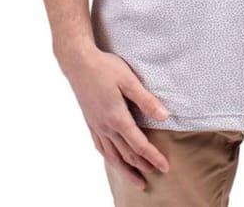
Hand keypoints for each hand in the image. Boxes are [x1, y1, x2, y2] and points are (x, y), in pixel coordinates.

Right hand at [58, 44, 170, 188]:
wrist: (78, 63)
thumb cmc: (105, 68)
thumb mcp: (129, 80)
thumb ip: (146, 100)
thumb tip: (164, 117)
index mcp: (117, 118)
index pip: (139, 145)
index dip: (153, 157)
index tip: (165, 167)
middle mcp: (105, 127)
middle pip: (126, 154)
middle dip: (142, 166)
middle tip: (157, 173)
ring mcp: (96, 126)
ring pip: (112, 156)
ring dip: (125, 170)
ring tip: (137, 181)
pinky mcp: (90, 122)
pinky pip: (100, 147)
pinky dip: (109, 158)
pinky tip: (113, 161)